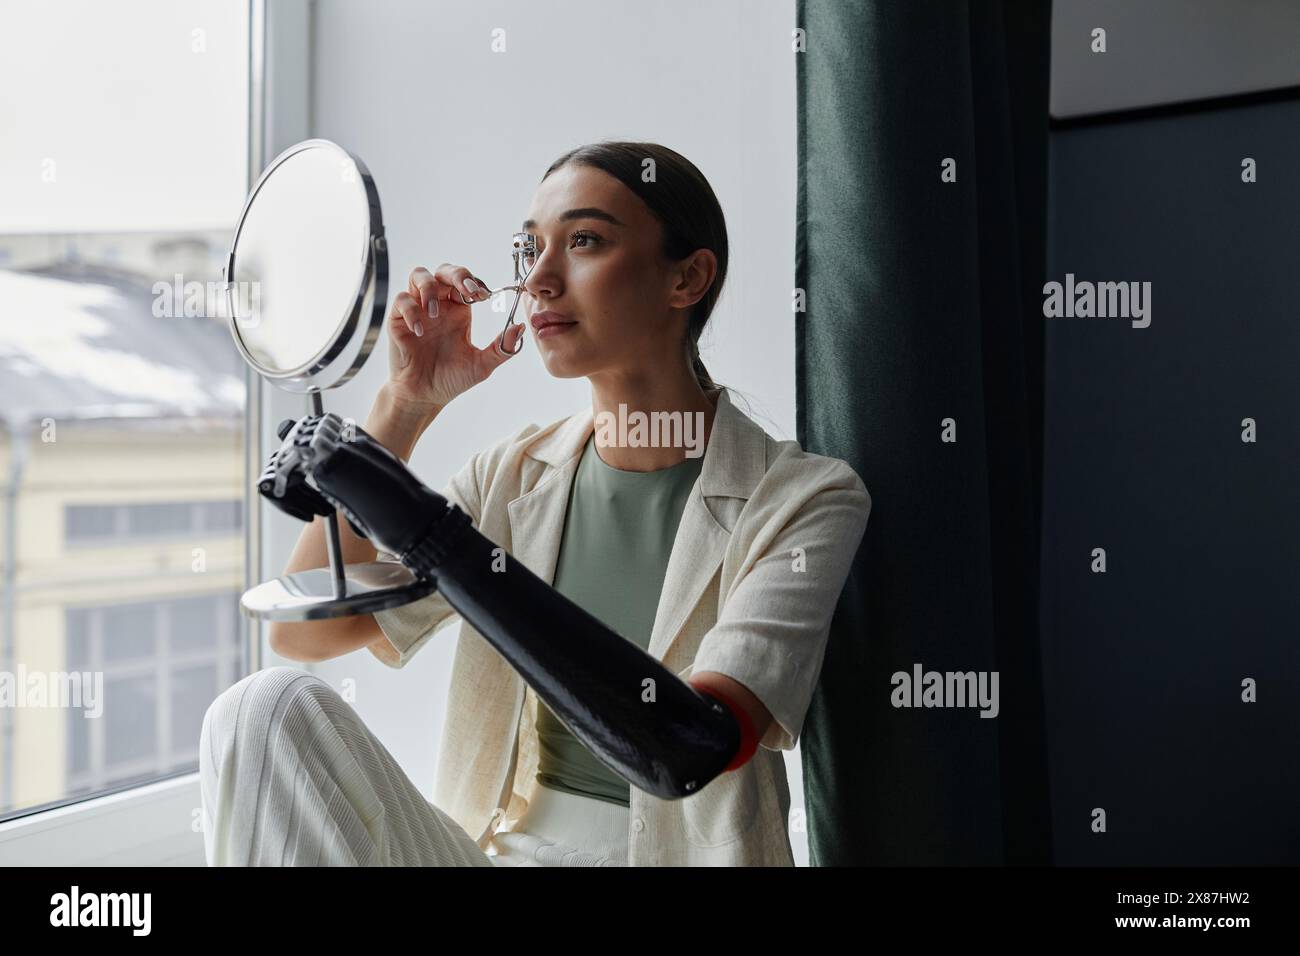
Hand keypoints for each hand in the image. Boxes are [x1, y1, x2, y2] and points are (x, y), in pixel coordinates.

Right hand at [384, 264, 524, 413]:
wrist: (424, 397)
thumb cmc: (450, 379)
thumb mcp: (482, 365)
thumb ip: (502, 347)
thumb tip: (521, 328)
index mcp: (459, 310)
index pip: (467, 281)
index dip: (475, 282)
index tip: (484, 296)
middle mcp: (439, 305)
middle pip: (444, 270)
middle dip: (457, 274)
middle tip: (468, 291)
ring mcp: (418, 309)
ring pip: (419, 275)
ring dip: (429, 288)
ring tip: (435, 313)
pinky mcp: (398, 319)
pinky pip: (401, 300)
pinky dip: (411, 311)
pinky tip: (420, 332)